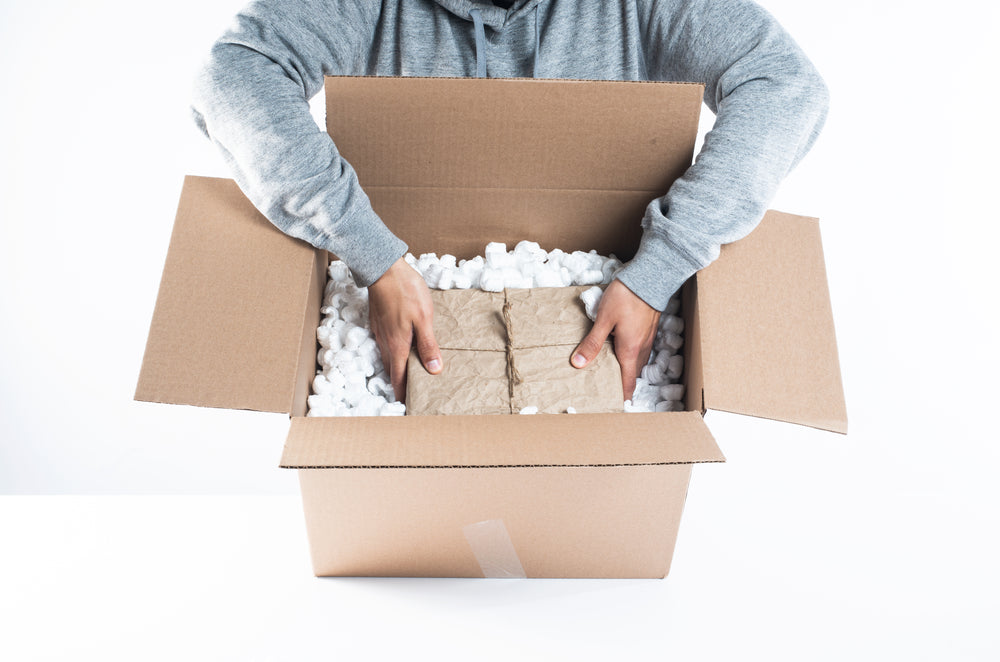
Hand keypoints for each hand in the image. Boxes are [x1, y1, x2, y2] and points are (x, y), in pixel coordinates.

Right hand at [368, 257, 441, 402]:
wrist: (383, 268)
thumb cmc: (406, 291)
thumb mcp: (424, 318)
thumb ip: (428, 345)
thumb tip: (434, 370)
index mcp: (398, 345)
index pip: (399, 377)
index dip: (403, 393)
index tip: (407, 406)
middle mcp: (385, 342)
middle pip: (393, 370)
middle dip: (400, 384)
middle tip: (411, 395)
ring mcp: (379, 332)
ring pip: (388, 357)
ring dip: (397, 369)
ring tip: (408, 375)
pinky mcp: (378, 322)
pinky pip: (385, 344)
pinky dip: (393, 353)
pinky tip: (401, 349)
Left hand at [571, 279, 659, 400]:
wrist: (649, 277)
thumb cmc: (626, 297)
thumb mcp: (604, 319)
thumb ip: (592, 343)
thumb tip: (578, 364)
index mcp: (630, 351)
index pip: (628, 382)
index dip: (622, 396)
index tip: (615, 406)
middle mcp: (642, 348)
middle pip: (632, 373)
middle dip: (622, 383)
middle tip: (608, 390)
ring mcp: (647, 338)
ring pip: (637, 361)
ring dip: (627, 369)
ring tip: (612, 372)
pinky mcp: (648, 329)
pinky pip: (640, 349)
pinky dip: (630, 356)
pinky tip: (619, 349)